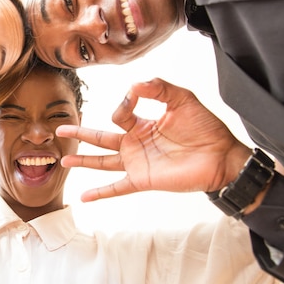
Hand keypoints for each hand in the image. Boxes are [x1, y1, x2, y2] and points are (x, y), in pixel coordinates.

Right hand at [56, 78, 250, 201]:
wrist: (222, 156)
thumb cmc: (206, 128)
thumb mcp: (182, 99)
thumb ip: (158, 88)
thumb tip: (132, 86)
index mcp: (144, 125)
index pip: (120, 114)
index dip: (123, 103)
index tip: (134, 97)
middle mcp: (136, 144)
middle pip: (101, 138)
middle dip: (81, 133)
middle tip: (61, 129)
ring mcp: (137, 163)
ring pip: (102, 162)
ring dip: (83, 161)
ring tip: (64, 159)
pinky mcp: (142, 180)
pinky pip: (117, 188)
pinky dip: (100, 193)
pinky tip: (84, 197)